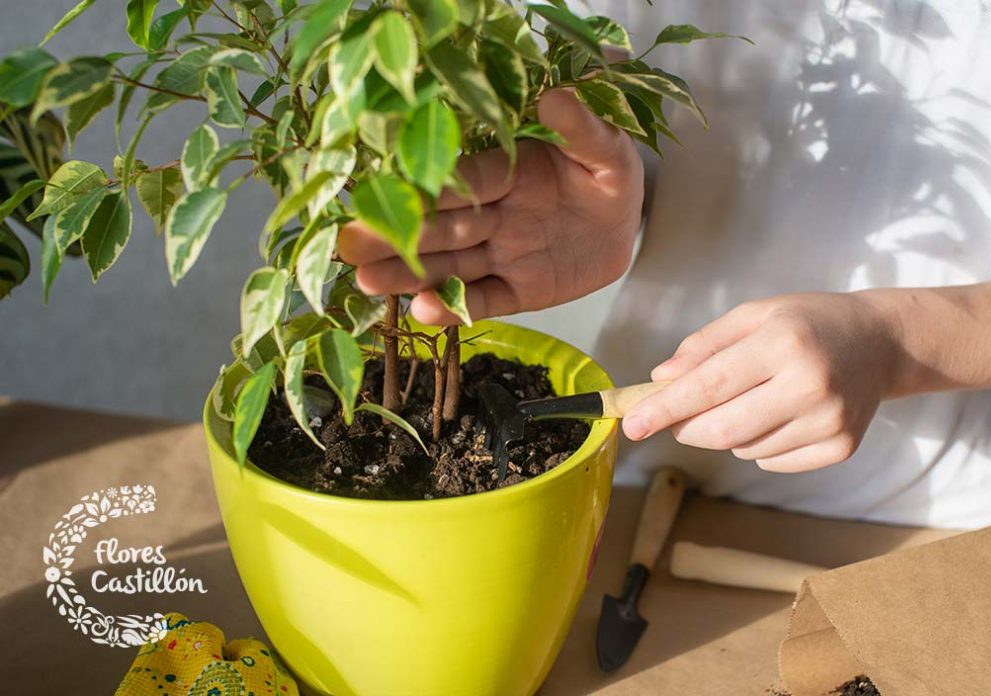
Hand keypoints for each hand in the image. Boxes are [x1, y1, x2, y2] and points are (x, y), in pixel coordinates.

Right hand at [337, 88, 643, 323]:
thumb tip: (553, 97)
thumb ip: (581, 129)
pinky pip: (485, 299)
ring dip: (410, 275)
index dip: (431, 189)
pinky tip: (422, 311)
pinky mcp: (519, 290)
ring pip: (451, 266)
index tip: (389, 191)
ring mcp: (503, 254)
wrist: (627, 225)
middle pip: (443, 226)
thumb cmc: (609, 176)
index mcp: (511, 172)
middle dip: (397, 235)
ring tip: (365, 281)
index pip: (467, 182)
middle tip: (348, 244)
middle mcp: (496, 214)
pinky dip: (457, 307)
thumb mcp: (607, 150)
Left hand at [623, 292, 899, 472]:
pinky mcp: (841, 447)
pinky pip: (771, 462)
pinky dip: (757, 446)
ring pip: (744, 449)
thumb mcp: (753, 315)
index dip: (664, 409)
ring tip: (748, 399)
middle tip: (675, 418)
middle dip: (685, 428)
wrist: (880, 342)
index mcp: (783, 343)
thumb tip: (659, 381)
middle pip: (722, 430)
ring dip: (726, 432)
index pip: (708, 386)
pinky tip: (776, 415)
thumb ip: (703, 347)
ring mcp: (830, 421)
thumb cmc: (806, 323)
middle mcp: (810, 385)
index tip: (631, 424)